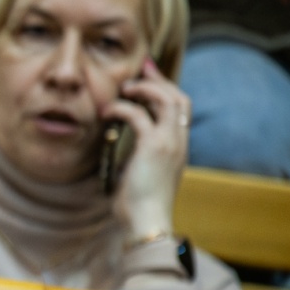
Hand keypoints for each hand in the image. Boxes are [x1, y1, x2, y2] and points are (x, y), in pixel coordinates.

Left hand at [100, 60, 188, 240]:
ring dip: (144, 88)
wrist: (147, 222)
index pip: (181, 108)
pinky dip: (123, 108)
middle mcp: (179, 142)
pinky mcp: (153, 147)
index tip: (149, 77)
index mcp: (179, 147)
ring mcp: (169, 143)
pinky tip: (108, 113)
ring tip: (125, 88)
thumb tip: (124, 144)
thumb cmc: (140, 204)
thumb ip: (140, 155)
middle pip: (179, 97)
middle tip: (141, 68)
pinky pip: (139, 115)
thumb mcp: (143, 173)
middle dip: (159, 79)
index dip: (167, 89)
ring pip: (166, 99)